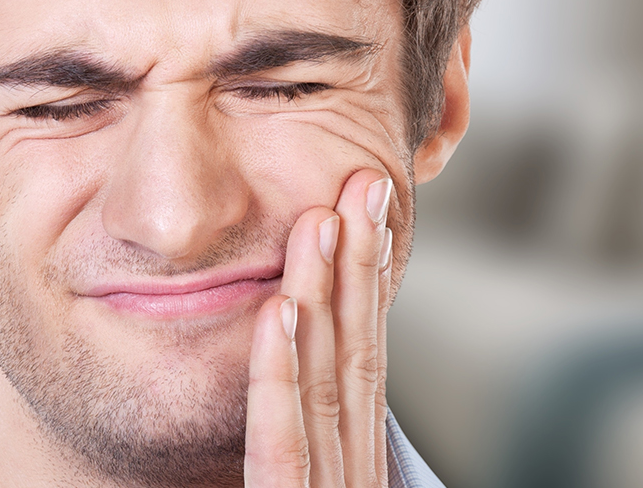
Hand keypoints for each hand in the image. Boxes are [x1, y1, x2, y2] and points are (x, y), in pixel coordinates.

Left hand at [245, 169, 395, 486]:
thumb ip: (293, 455)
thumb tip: (285, 364)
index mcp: (353, 471)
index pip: (365, 366)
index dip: (367, 287)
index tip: (365, 216)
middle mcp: (350, 477)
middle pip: (357, 357)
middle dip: (362, 266)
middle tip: (365, 183)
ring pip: (325, 385)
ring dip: (323, 296)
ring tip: (321, 220)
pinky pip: (281, 447)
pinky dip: (278, 377)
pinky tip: (275, 312)